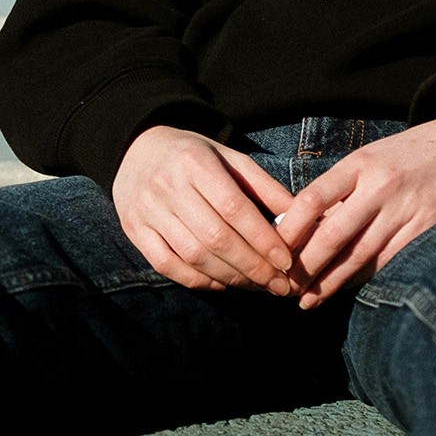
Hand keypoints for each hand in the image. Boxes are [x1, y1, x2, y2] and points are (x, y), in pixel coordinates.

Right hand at [112, 124, 298, 294]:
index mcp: (195, 163)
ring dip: (230, 277)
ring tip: (257, 286)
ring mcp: (147, 210)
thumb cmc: (194, 156)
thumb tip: (301, 217)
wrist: (137, 149)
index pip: (234, 208)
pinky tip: (222, 283)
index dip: (262, 239)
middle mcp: (167, 186)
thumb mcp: (229, 158)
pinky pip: (166, 265)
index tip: (287, 261)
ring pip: (192, 255)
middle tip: (279, 285)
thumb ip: (263, 187)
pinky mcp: (133, 229)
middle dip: (252, 266)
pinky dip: (197, 280)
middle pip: (215, 237)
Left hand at [272, 114, 435, 307]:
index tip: (271, 251)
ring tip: (307, 299)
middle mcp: (381, 187)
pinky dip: (362, 279)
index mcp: (359, 165)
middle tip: (284, 287)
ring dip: (330, 281)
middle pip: (334, 234)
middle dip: (306, 265)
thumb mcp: (365, 160)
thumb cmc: (401, 157)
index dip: (289, 229)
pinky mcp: (427, 229)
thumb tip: (292, 227)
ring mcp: (406, 210)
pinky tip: (343, 290)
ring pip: (360, 255)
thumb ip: (335, 191)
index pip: (313, 198)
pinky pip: (388, 262)